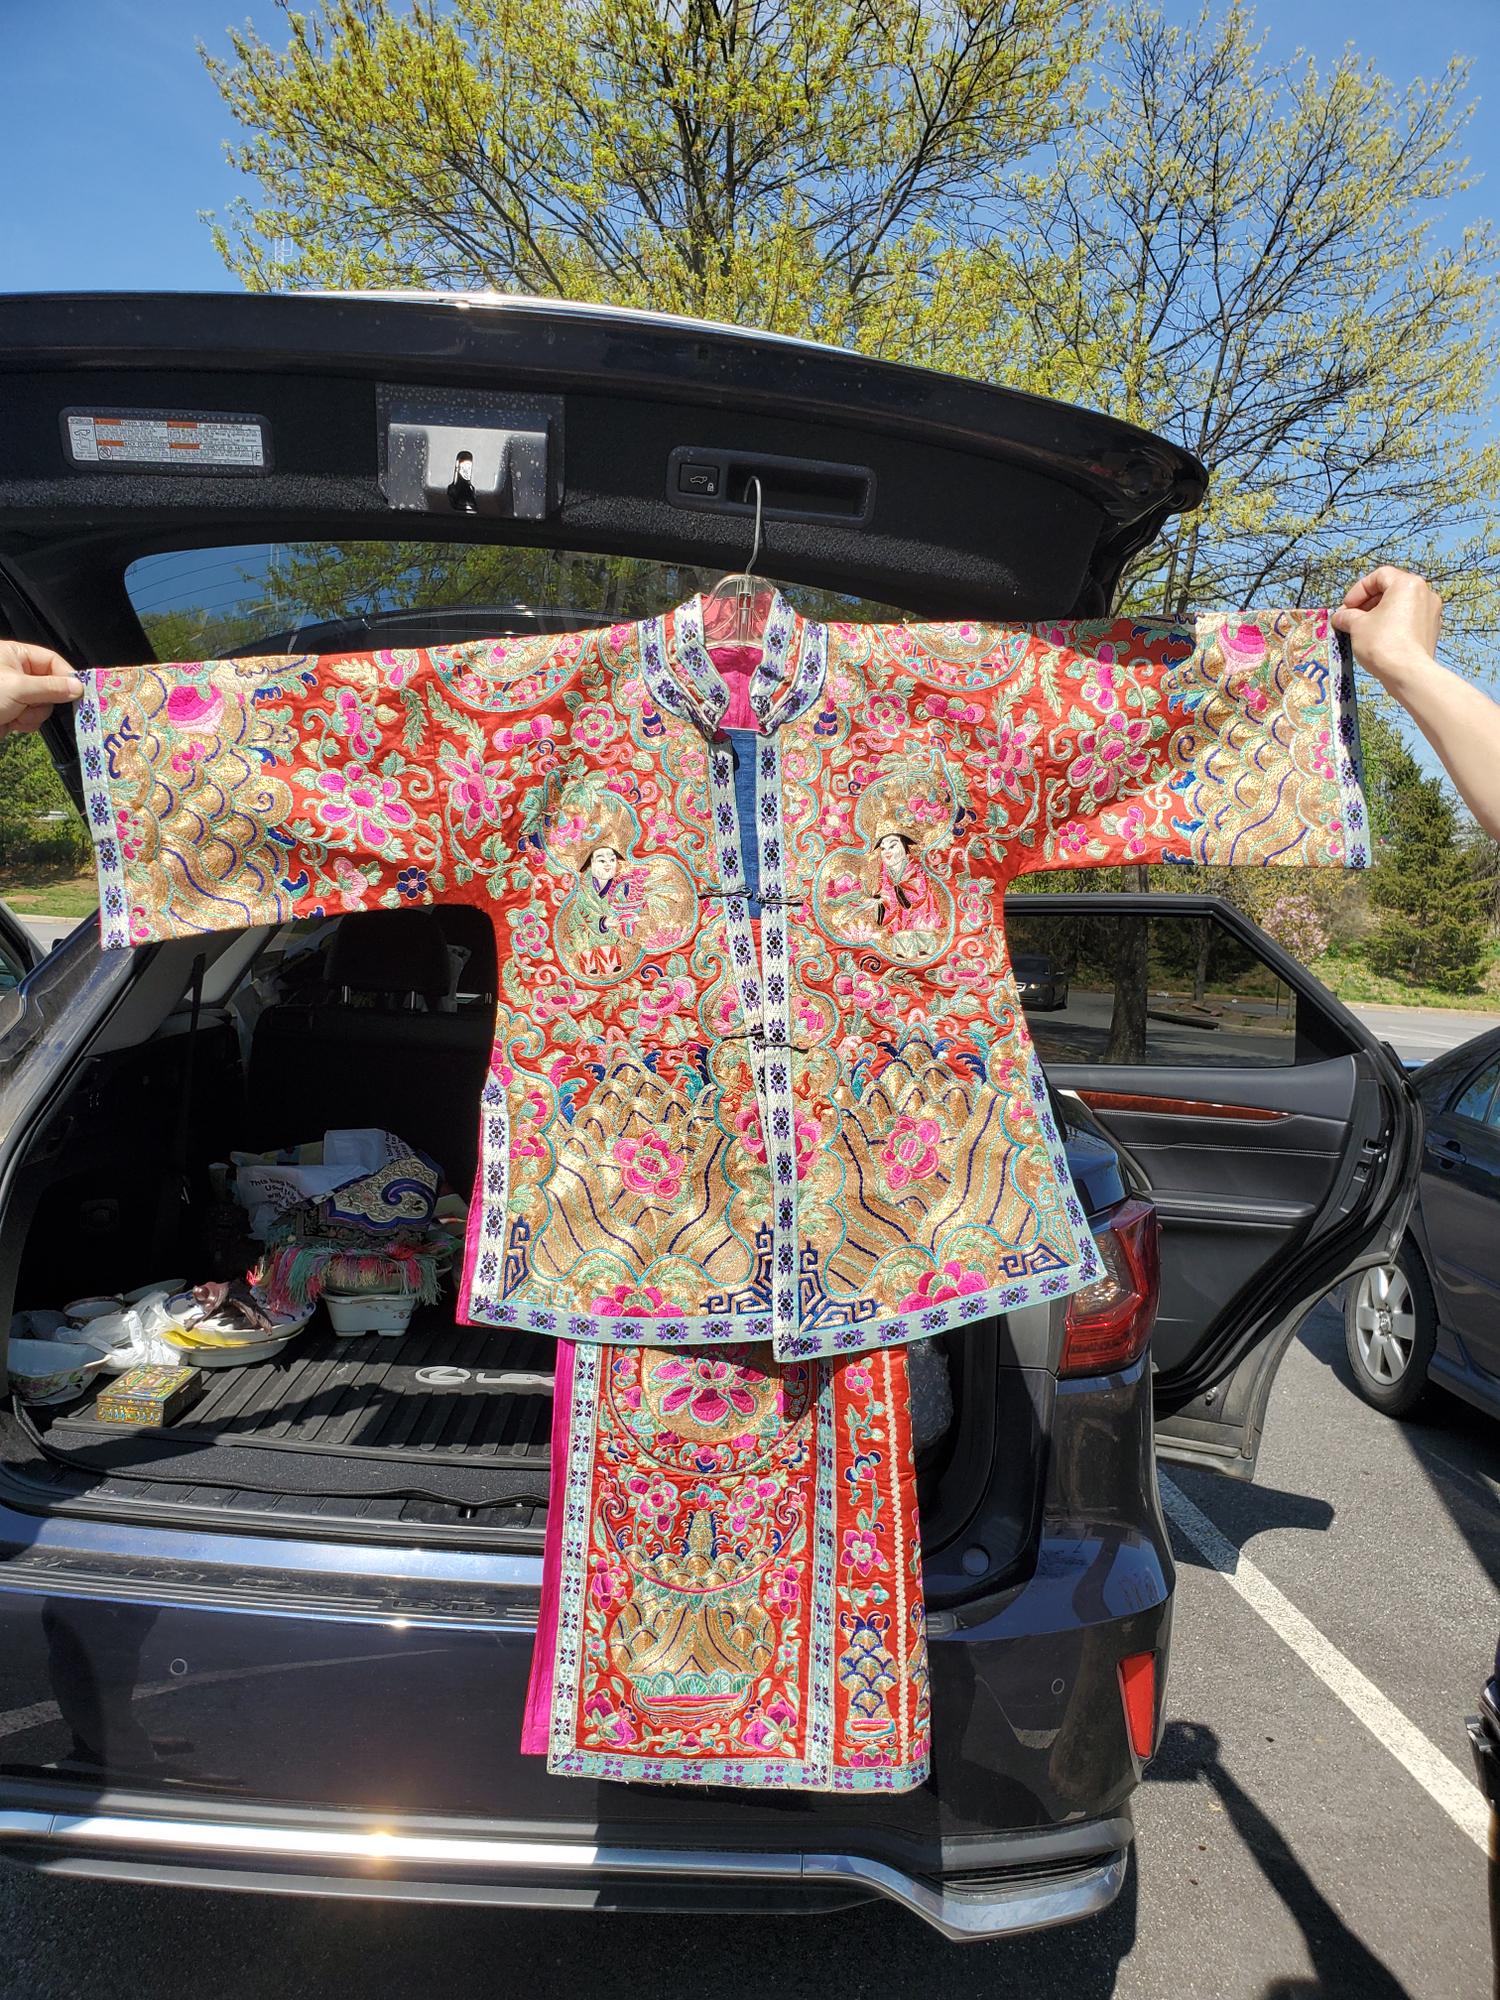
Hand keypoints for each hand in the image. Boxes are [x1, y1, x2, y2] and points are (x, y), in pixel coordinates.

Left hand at [0, 642, 84, 741]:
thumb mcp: (19, 688)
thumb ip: (51, 687)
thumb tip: (78, 687)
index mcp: (15, 655)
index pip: (51, 660)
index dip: (65, 675)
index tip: (79, 691)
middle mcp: (16, 671)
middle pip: (51, 684)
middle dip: (44, 700)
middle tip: (34, 705)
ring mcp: (15, 693)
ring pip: (43, 704)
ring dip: (34, 714)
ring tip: (16, 714)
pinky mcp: (13, 711)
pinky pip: (33, 716)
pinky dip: (26, 722)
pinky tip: (13, 721)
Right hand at [1331, 566, 1442, 689]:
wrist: (1408, 673)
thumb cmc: (1383, 643)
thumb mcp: (1357, 625)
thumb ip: (1347, 616)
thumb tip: (1340, 617)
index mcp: (1406, 584)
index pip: (1378, 576)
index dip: (1358, 590)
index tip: (1346, 607)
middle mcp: (1424, 593)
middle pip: (1391, 589)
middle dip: (1368, 603)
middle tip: (1350, 618)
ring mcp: (1431, 612)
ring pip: (1400, 605)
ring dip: (1380, 613)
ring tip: (1363, 629)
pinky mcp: (1432, 629)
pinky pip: (1409, 619)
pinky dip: (1393, 624)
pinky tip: (1380, 638)